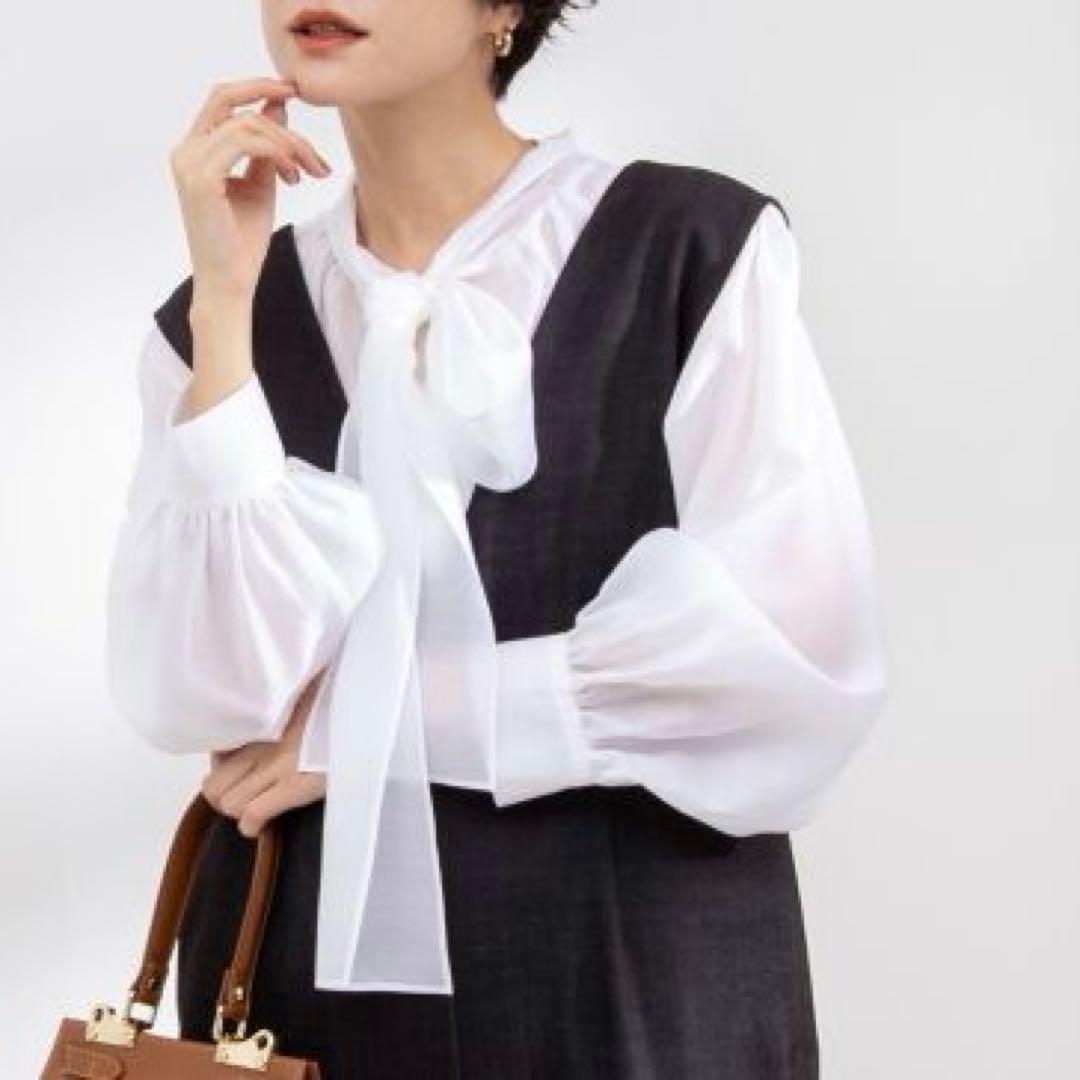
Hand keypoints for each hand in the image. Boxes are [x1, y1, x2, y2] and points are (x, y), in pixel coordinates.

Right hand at [169, 76, 333, 302]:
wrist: (230, 283)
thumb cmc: (242, 241)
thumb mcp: (260, 184)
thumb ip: (266, 147)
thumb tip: (278, 106)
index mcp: (194, 150)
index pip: (221, 100)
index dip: (256, 87)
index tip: (292, 90)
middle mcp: (185, 151)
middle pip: (229, 100)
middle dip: (273, 102)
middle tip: (309, 128)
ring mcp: (189, 163)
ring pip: (247, 124)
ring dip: (288, 143)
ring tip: (309, 171)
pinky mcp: (200, 178)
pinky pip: (245, 143)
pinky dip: (278, 154)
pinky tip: (293, 176)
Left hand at [201, 667, 327, 837]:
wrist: (366, 710)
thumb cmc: (336, 705)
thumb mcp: (301, 699)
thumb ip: (280, 713)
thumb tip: (266, 719)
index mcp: (263, 722)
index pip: (216, 755)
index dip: (224, 771)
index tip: (241, 773)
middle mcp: (263, 744)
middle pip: (214, 787)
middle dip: (226, 797)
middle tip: (248, 797)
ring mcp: (278, 766)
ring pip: (229, 804)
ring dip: (241, 812)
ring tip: (258, 809)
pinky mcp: (297, 785)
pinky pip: (253, 814)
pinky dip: (253, 826)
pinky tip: (263, 825)